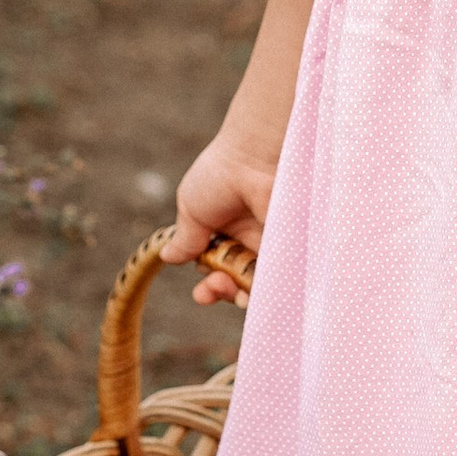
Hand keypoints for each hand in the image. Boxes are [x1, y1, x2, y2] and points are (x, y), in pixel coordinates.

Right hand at [161, 135, 271, 303]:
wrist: (253, 160)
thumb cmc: (219, 176)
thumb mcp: (192, 209)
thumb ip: (185, 239)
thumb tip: (168, 258)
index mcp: (226, 230)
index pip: (217, 269)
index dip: (209, 286)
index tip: (201, 294)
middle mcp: (250, 239)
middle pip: (237, 281)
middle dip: (222, 293)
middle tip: (209, 291)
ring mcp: (270, 243)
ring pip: (256, 284)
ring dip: (238, 296)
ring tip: (225, 287)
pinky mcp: (289, 248)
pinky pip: (278, 279)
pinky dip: (264, 291)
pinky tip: (248, 291)